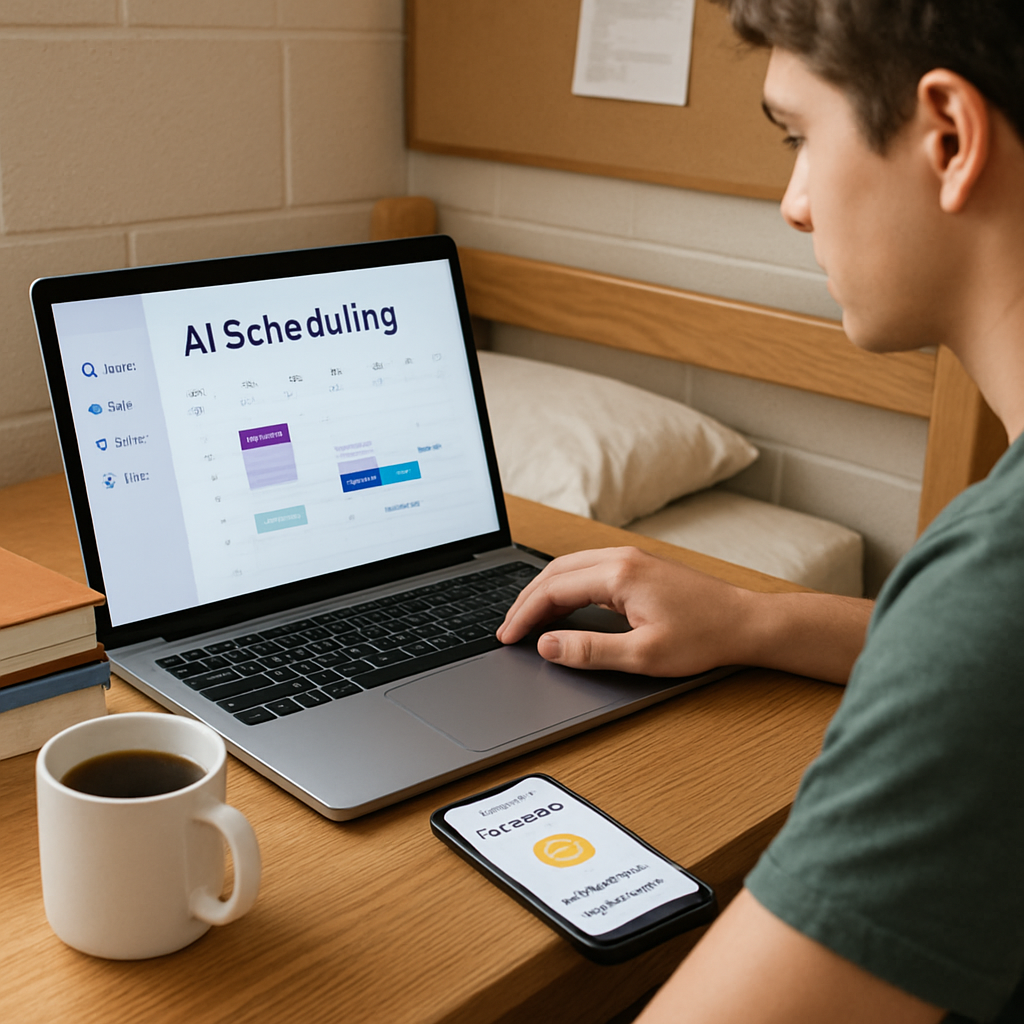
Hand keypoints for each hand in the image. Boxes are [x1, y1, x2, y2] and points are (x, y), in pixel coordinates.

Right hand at [497, 546, 872, 683]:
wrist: (746, 622)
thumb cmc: (703, 637)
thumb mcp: (643, 655)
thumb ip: (589, 650)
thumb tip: (547, 646)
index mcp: (618, 574)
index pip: (552, 590)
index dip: (523, 615)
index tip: (507, 637)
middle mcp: (620, 558)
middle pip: (555, 572)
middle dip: (526, 600)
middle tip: (508, 630)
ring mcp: (630, 558)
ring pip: (570, 568)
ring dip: (544, 591)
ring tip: (527, 621)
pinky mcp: (638, 566)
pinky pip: (587, 571)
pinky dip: (564, 587)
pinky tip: (560, 606)